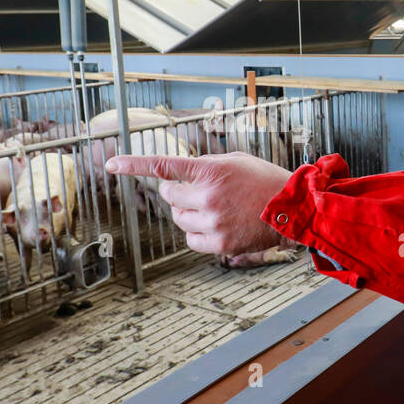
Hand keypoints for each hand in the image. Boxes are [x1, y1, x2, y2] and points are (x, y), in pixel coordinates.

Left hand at [105, 151, 293, 256]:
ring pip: (179, 219)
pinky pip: (190, 240)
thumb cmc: (265, 181)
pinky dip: (196, 233)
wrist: (291, 208)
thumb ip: (205, 165)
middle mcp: (208, 196)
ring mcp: (212, 222)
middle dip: (176, 193)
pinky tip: (213, 225)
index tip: (113, 164)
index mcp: (210, 170)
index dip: (134, 165)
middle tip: (193, 191)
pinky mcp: (220, 244)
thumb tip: (181, 174)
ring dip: (187, 213)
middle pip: (169, 197)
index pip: (163, 165)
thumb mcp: (234, 160)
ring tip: (212, 208)